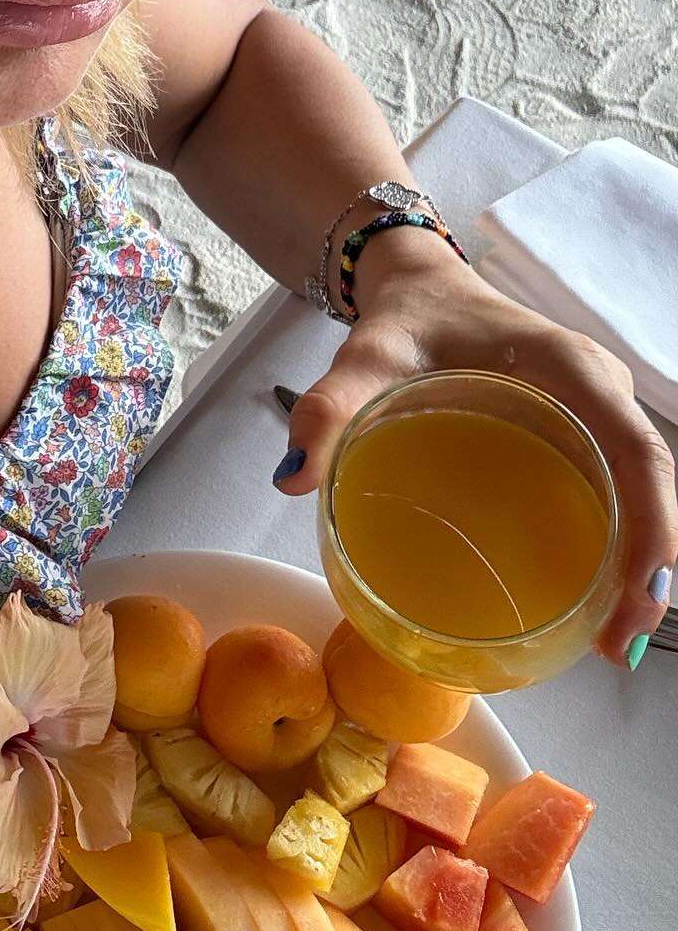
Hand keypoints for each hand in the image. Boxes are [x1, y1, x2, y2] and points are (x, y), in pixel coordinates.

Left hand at [275, 247, 677, 669]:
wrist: (420, 287)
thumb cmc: (406, 320)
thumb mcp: (365, 357)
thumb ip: (326, 409)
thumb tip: (290, 480)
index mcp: (566, 366)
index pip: (635, 448)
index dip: (651, 522)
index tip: (638, 595)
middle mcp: (596, 387)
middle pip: (647, 478)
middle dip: (650, 562)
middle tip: (617, 643)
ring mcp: (593, 410)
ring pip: (640, 488)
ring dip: (640, 562)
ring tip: (611, 641)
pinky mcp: (579, 429)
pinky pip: (617, 486)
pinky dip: (619, 542)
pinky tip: (594, 599)